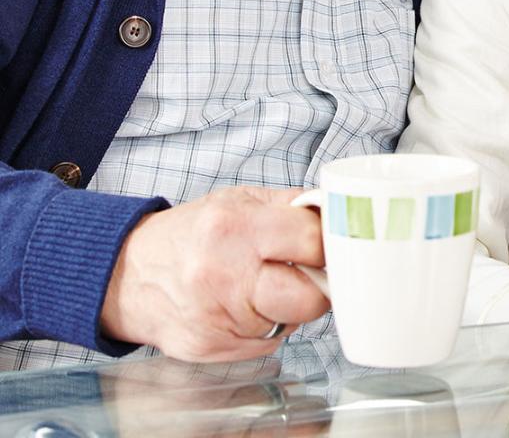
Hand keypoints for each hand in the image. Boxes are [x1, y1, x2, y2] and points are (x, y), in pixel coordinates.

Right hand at [100, 186, 329, 362]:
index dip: (329, 244)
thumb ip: (293, 206)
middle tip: (306, 272)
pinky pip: (266, 343)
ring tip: (261, 284)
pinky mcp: (211, 347)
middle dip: (318, 286)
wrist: (130, 273)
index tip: (328, 246)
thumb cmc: (192, 234)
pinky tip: (241, 305)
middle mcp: (225, 274)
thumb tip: (338, 214)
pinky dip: (264, 326)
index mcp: (237, 228)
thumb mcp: (240, 200)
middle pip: (311, 298)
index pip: (313, 243)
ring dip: (288, 306)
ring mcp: (217, 317)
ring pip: (290, 322)